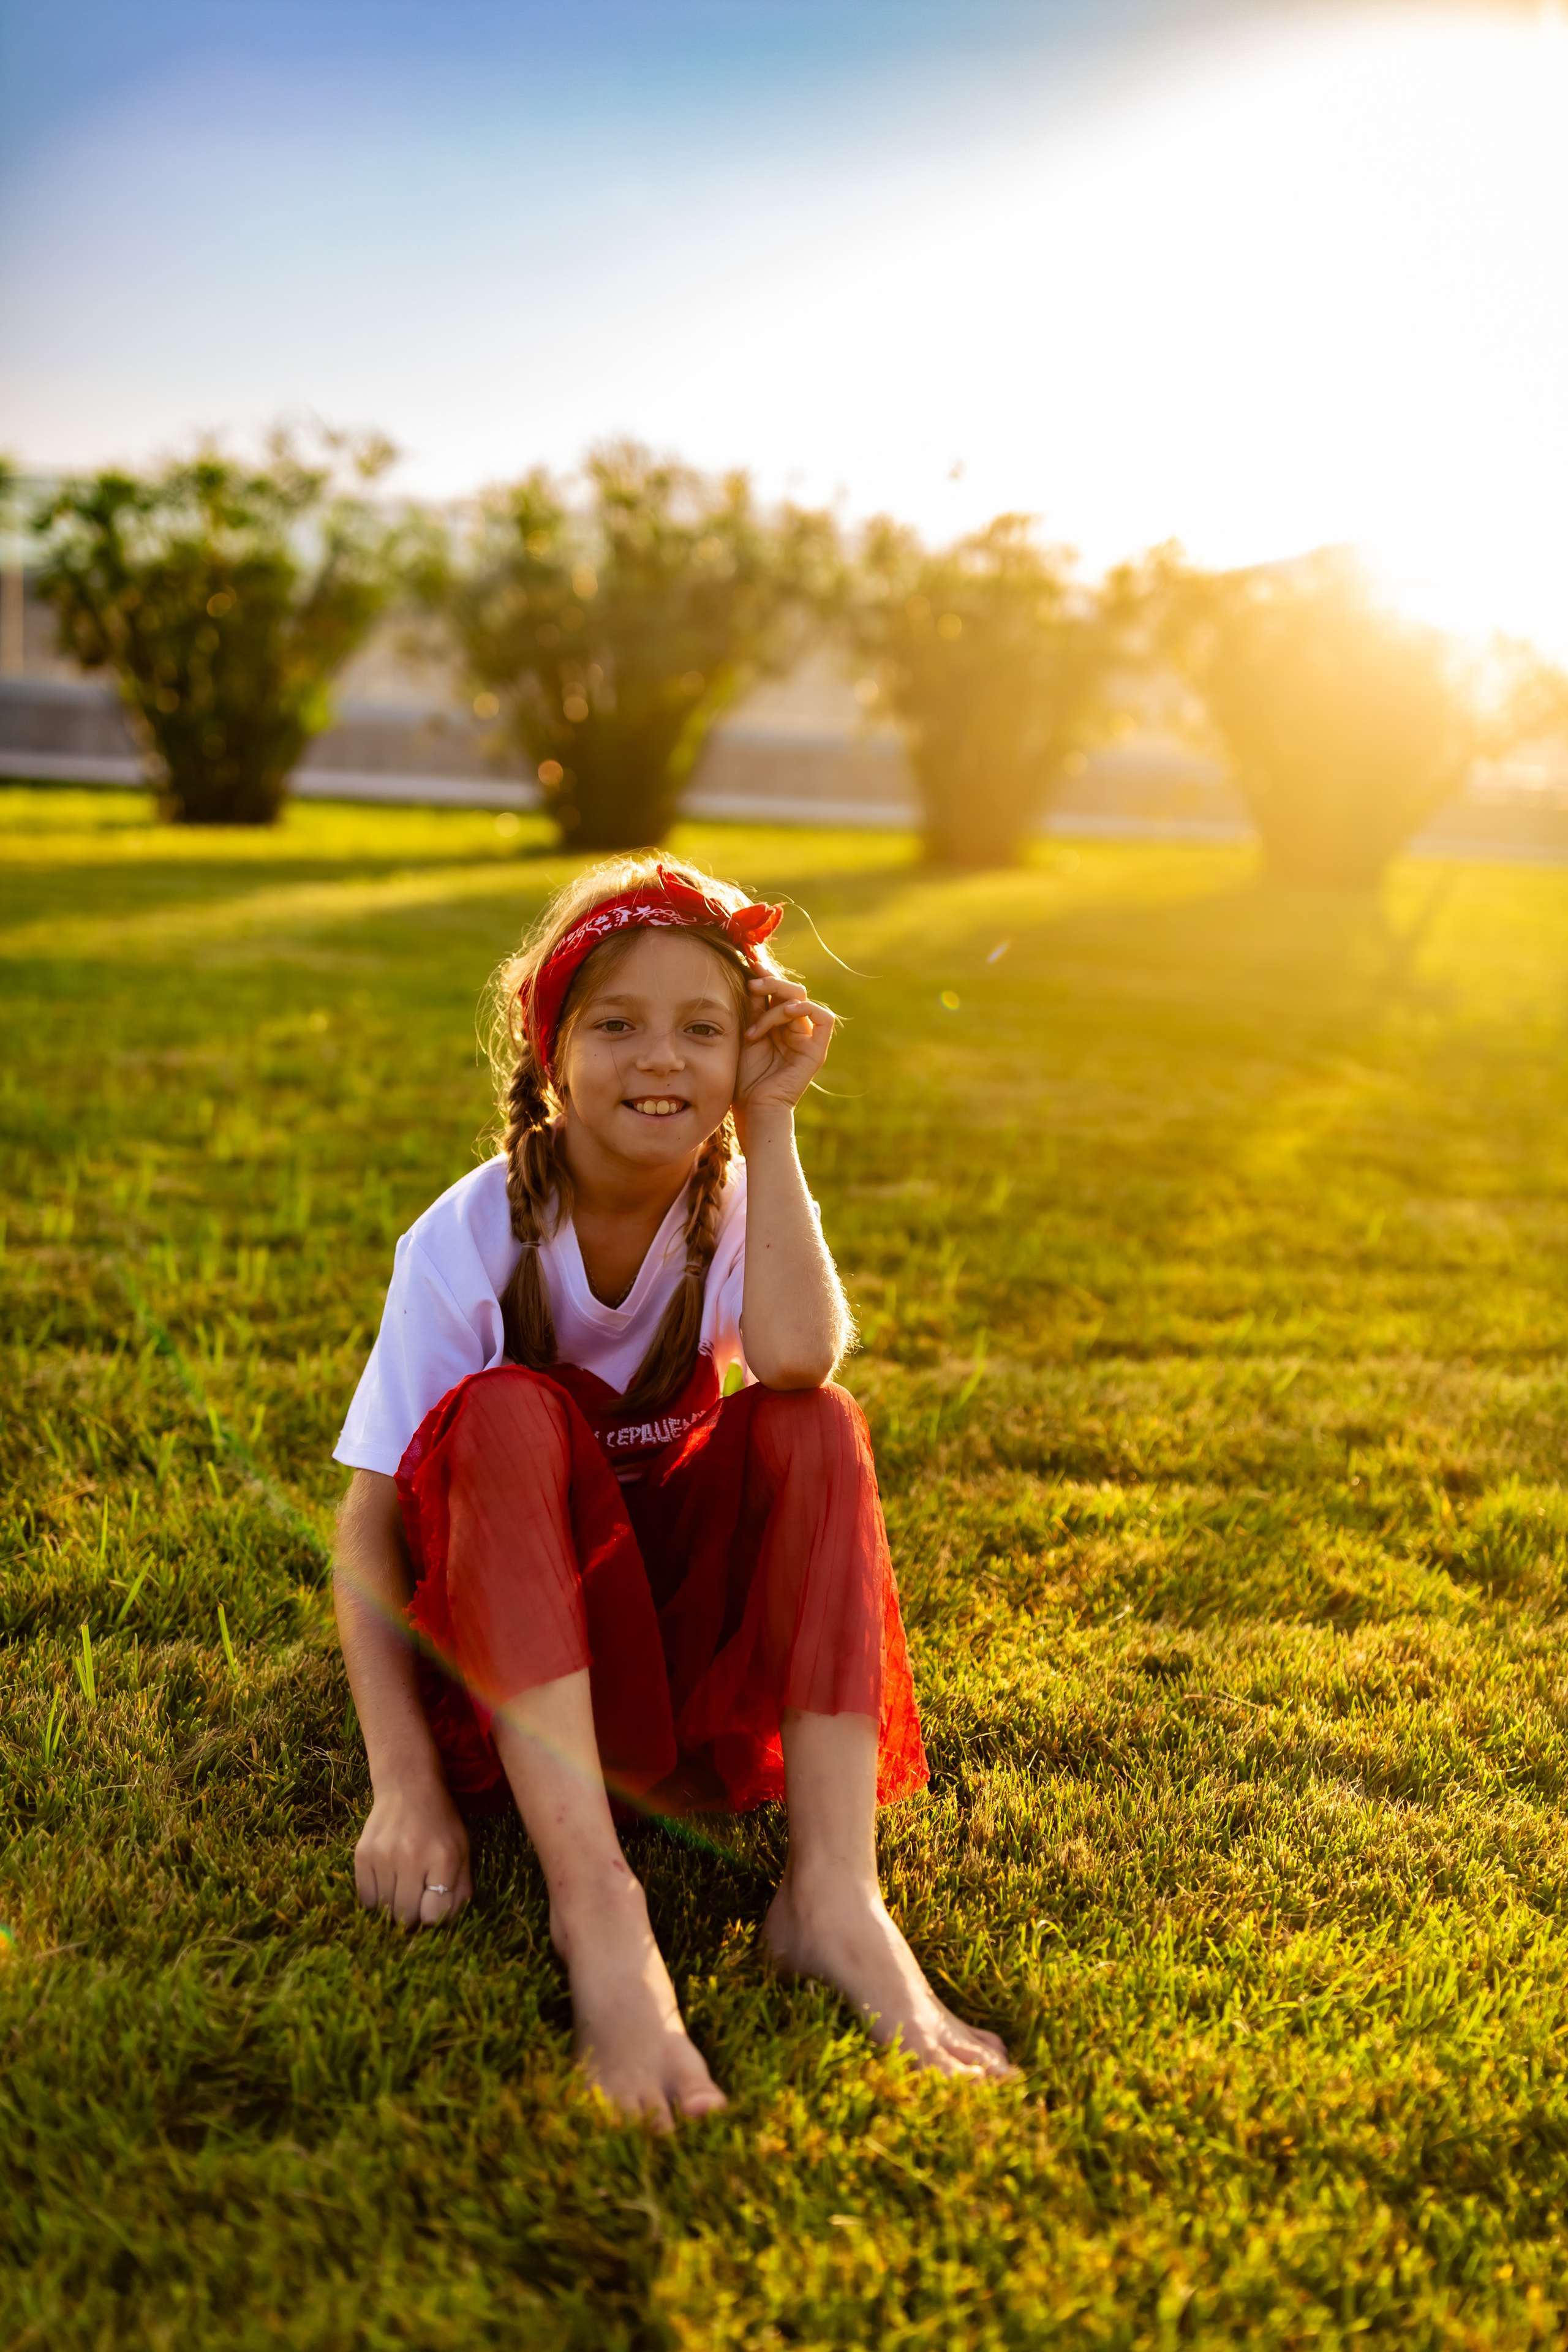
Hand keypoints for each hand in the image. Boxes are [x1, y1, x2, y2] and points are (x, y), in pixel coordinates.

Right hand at [354, 1776, 471, 1929]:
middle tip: (416, 1900)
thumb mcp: (462, 1850)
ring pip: (385, 1910)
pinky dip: (376, 1899)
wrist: (407, 1787)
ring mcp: (384, 1856)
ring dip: (394, 1907)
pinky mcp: (362, 1855)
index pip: (434, 1915)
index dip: (434, 1916)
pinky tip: (386, 1883)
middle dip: (413, 1916)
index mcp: (444, 1858)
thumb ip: (460, 1889)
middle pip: (407, 1917)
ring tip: (402, 1887)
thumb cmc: (440, 1823)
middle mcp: (412, 1858)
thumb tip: (446, 1924)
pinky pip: (365, 1898)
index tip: (433, 1905)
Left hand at [736, 975, 834, 1115]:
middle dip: (771, 983)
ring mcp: (807, 1039)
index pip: (778, 992)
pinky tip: (787, 1012)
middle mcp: (794, 1029)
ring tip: (758, 1018)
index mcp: (777, 1025)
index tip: (750, 964)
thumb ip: (752, 1008)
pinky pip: (823, 1019)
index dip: (766, 976)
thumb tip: (752, 976)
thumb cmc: (745, 1076)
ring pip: (801, 1001)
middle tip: (752, 984)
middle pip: (792, 991)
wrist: (752, 1107)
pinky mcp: (817, 1050)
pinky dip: (806, 1009)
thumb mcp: (746, 1033)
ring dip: (778, 1002)